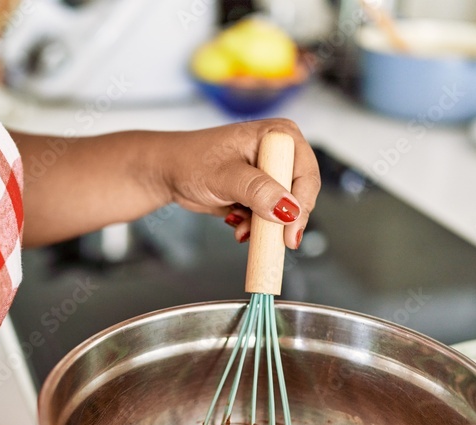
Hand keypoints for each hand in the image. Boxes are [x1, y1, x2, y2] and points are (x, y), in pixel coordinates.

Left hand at [155, 119, 320, 248]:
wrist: (169, 172)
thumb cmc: (191, 162)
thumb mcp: (225, 176)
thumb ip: (258, 191)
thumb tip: (288, 209)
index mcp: (279, 136)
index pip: (305, 175)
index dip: (301, 206)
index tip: (289, 233)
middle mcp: (280, 152)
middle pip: (299, 194)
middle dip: (280, 219)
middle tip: (265, 237)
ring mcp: (271, 172)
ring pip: (285, 210)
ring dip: (265, 225)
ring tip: (241, 228)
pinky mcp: (261, 190)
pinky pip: (270, 216)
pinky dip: (255, 225)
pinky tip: (236, 223)